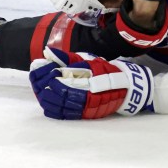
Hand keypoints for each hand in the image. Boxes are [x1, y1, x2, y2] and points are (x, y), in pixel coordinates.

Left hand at [29, 48, 153, 118]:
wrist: (126, 88)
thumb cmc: (106, 71)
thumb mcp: (88, 60)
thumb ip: (67, 57)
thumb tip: (48, 52)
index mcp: (83, 81)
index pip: (57, 82)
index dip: (47, 78)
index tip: (44, 71)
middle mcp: (83, 97)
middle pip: (55, 95)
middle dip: (44, 87)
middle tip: (40, 80)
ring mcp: (83, 107)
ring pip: (57, 106)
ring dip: (46, 98)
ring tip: (43, 90)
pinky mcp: (84, 114)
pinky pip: (63, 115)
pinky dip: (52, 109)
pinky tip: (47, 103)